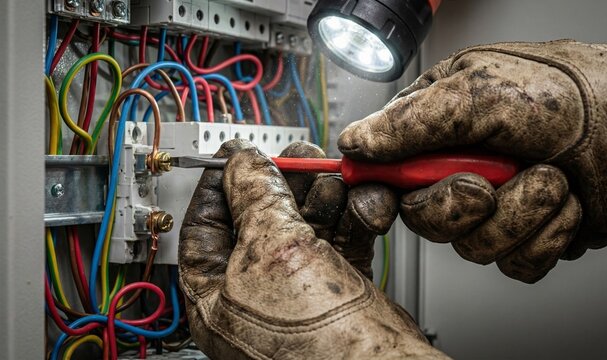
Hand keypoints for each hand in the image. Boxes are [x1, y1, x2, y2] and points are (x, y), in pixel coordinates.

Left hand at [178, 140, 449, 358]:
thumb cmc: (317, 347)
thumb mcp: (272, 251)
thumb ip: (255, 196)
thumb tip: (243, 162)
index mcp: (217, 294)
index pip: (203, 227)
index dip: (219, 183)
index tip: (236, 152)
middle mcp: (256, 291)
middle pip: (261, 215)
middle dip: (284, 182)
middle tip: (300, 160)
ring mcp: (301, 288)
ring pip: (306, 220)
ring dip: (326, 194)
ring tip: (337, 180)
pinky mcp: (341, 285)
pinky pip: (342, 234)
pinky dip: (354, 214)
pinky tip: (363, 205)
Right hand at [338, 38, 606, 282]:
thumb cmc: (572, 93)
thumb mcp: (480, 93)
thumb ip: (412, 122)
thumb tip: (357, 142)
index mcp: (438, 128)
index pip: (382, 168)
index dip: (373, 192)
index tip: (377, 204)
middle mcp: (460, 168)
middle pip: (421, 217)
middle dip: (457, 206)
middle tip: (486, 183)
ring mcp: (494, 204)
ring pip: (470, 246)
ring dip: (518, 215)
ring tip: (550, 179)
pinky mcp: (526, 234)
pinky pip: (513, 262)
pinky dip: (545, 235)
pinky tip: (565, 204)